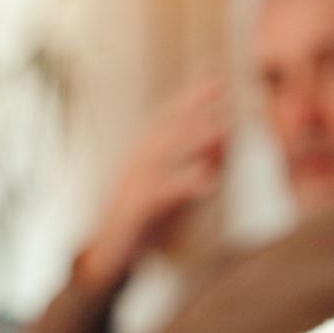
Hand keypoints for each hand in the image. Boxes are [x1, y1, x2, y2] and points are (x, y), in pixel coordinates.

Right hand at [75, 74, 229, 287]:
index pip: (169, 118)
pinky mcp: (136, 210)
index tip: (217, 77)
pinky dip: (184, 185)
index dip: (192, 97)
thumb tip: (223, 146)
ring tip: (222, 128)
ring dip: (193, 139)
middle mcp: (138, 162)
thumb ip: (196, 166)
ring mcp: (135, 183)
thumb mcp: (175, 189)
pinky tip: (207, 183)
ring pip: (165, 155)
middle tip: (221, 86)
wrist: (110, 255)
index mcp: (146, 154)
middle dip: (194, 106)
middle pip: (167, 128)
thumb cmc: (145, 221)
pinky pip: (161, 195)